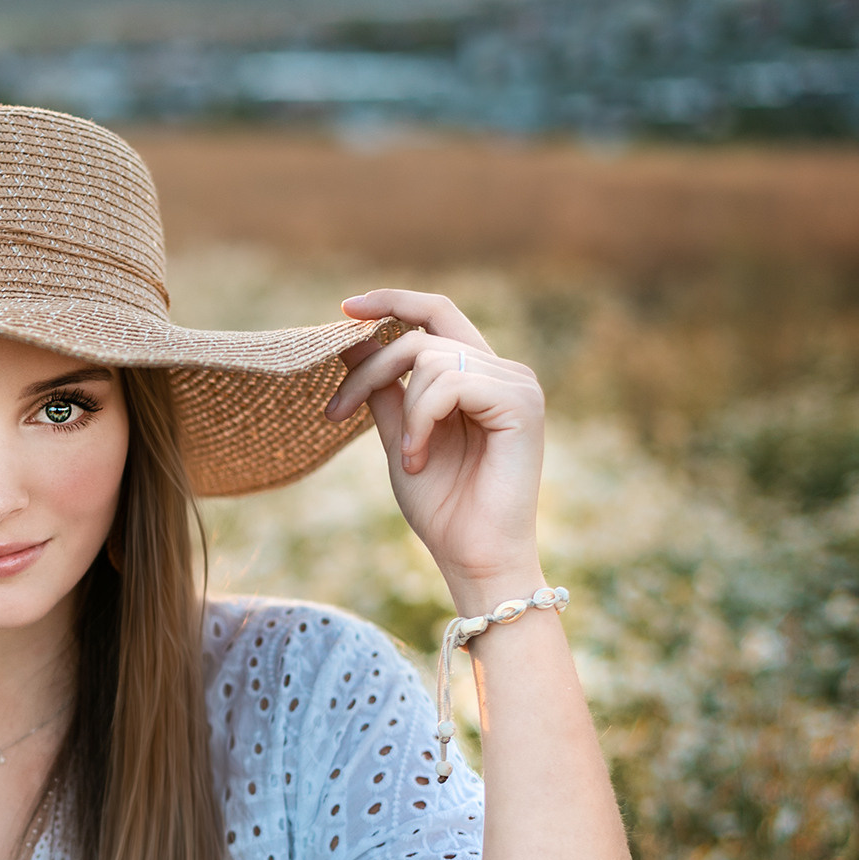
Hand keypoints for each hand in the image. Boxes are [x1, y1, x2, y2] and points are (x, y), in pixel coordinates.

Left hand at [323, 289, 546, 612]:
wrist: (475, 557)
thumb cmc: (442, 507)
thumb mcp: (399, 437)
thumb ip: (382, 389)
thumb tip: (350, 342)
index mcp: (478, 376)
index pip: (437, 314)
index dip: (392, 302)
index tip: (344, 309)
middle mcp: (504, 371)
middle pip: (421, 336)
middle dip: (371, 370)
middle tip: (335, 412)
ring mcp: (517, 384)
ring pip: (431, 360)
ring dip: (403, 411)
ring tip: (408, 457)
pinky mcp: (522, 402)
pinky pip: (450, 383)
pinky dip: (421, 419)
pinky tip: (420, 457)